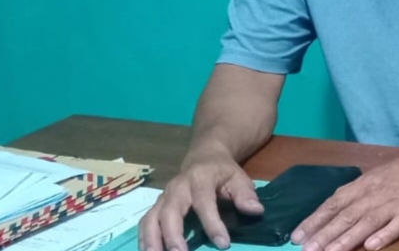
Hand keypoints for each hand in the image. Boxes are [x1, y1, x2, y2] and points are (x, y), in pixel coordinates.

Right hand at [138, 148, 263, 250]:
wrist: (203, 156)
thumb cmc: (222, 171)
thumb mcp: (238, 177)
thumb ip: (245, 194)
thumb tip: (255, 210)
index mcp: (200, 178)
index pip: (204, 202)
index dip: (212, 223)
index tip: (223, 244)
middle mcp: (177, 187)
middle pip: (170, 211)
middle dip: (173, 235)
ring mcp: (164, 197)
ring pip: (151, 218)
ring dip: (151, 240)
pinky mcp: (156, 206)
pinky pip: (145, 222)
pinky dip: (144, 239)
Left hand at [291, 143, 398, 250]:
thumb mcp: (379, 178)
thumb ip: (360, 194)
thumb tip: (337, 211)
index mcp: (365, 185)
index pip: (335, 203)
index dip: (316, 219)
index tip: (297, 235)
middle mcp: (375, 193)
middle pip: (346, 215)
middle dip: (324, 233)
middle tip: (306, 249)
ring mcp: (394, 202)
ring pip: (366, 222)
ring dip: (347, 239)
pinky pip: (396, 224)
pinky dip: (384, 235)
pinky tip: (372, 247)